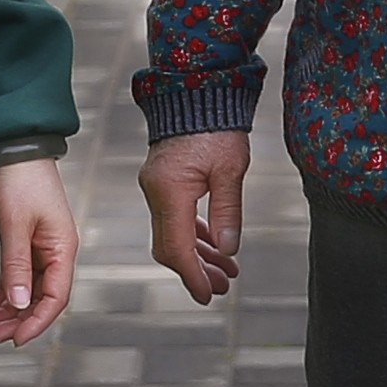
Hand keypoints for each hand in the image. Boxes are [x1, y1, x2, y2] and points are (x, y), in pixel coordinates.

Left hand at [0, 157, 77, 345]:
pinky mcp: (25, 239)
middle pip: (41, 298)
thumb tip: (19, 304)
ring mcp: (40, 245)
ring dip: (9, 308)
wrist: (10, 146)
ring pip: (28, 288)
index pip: (56, 297)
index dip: (36, 322)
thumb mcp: (15, 224)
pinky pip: (18, 274)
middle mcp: (55, 251)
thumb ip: (16, 265)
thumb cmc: (18, 179)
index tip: (14, 339)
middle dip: (18, 320)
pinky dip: (5, 290)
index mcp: (62, 248)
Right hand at [139, 132, 249, 303]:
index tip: (208, 295)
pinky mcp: (162, 181)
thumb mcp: (230, 169)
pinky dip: (192, 234)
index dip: (193, 276)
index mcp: (170, 192)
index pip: (177, 248)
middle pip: (169, 247)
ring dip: (197, 254)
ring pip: (172, 234)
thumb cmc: (216, 125)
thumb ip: (227, 211)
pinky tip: (213, 243)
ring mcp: (156, 187)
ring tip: (225, 270)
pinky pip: (174, 217)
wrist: (196, 91)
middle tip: (222, 286)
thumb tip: (227, 250)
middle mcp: (156, 193)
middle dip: (195, 270)